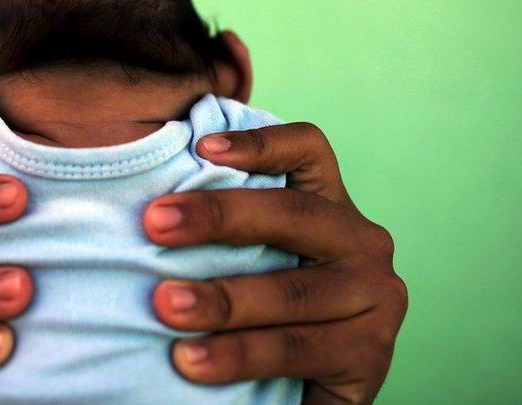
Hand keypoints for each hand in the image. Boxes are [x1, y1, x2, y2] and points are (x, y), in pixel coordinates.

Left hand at [145, 123, 407, 403]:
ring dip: (221, 298)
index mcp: (329, 206)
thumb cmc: (263, 314)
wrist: (303, 392)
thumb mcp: (252, 262)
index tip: (201, 148)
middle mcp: (361, 241)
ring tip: (165, 305)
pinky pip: (295, 348)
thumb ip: (226, 234)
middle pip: (293, 213)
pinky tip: (193, 361)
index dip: (260, 142)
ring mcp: (375, 296)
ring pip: (291, 290)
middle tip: (155, 224)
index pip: (307, 150)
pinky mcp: (371, 353)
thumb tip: (147, 210)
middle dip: (218, 215)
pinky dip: (239, 354)